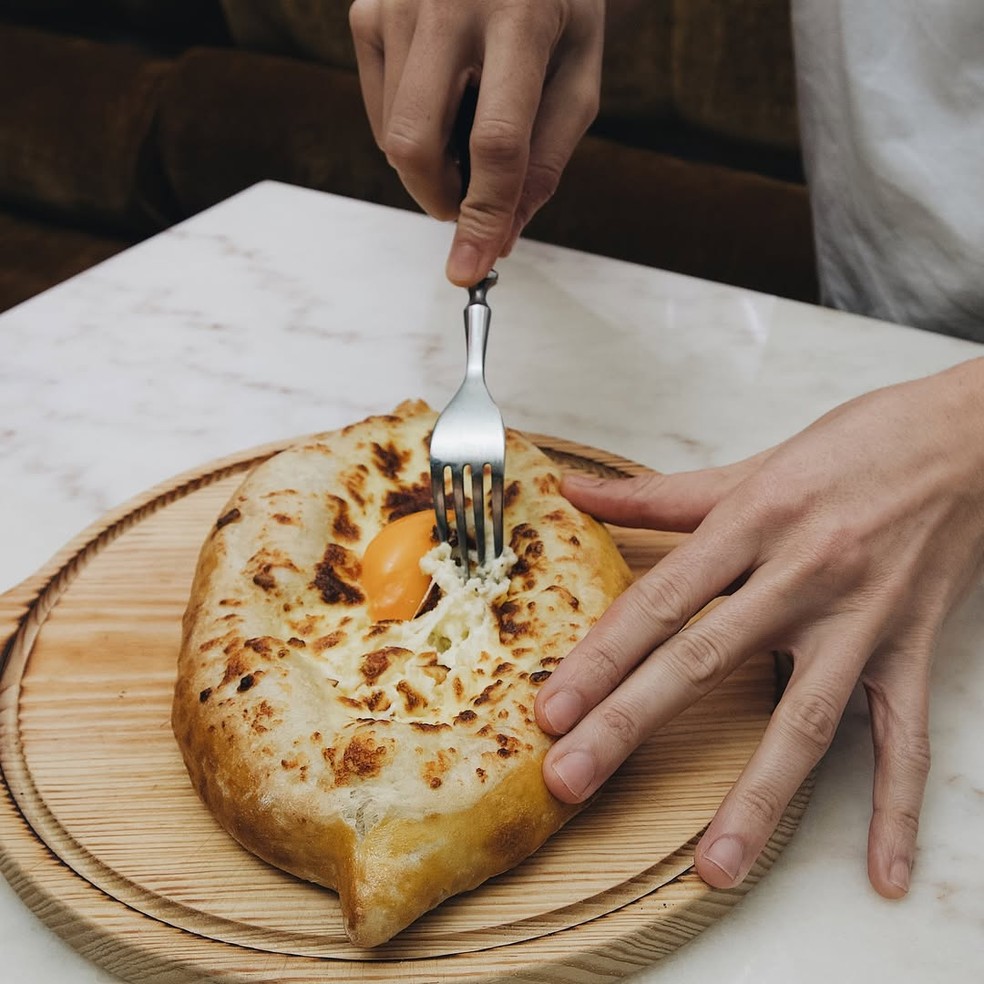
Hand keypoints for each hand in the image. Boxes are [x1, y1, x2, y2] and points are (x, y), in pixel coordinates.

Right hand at [349, 0, 603, 284]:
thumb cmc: (557, 5)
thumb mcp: (579, 76)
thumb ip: (545, 161)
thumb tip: (499, 237)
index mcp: (520, 13)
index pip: (496, 141)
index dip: (484, 215)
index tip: (470, 268)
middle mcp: (448, 0)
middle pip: (417, 144)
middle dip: (441, 200)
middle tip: (471, 205)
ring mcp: (396, 2)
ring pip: (393, 136)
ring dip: (432, 168)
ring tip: (470, 130)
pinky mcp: (367, 10)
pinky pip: (379, 111)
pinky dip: (410, 133)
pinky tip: (444, 101)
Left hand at [535, 358, 983, 897]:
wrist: (970, 438)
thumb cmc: (856, 446)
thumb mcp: (751, 467)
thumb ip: (655, 493)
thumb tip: (573, 490)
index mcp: (752, 521)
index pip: (659, 601)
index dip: (600, 657)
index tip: (550, 710)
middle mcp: (801, 574)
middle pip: (704, 659)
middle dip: (630, 724)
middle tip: (572, 780)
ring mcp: (861, 619)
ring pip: (803, 718)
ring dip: (757, 795)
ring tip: (713, 865)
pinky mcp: (913, 649)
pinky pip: (906, 738)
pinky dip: (896, 807)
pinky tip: (882, 872)